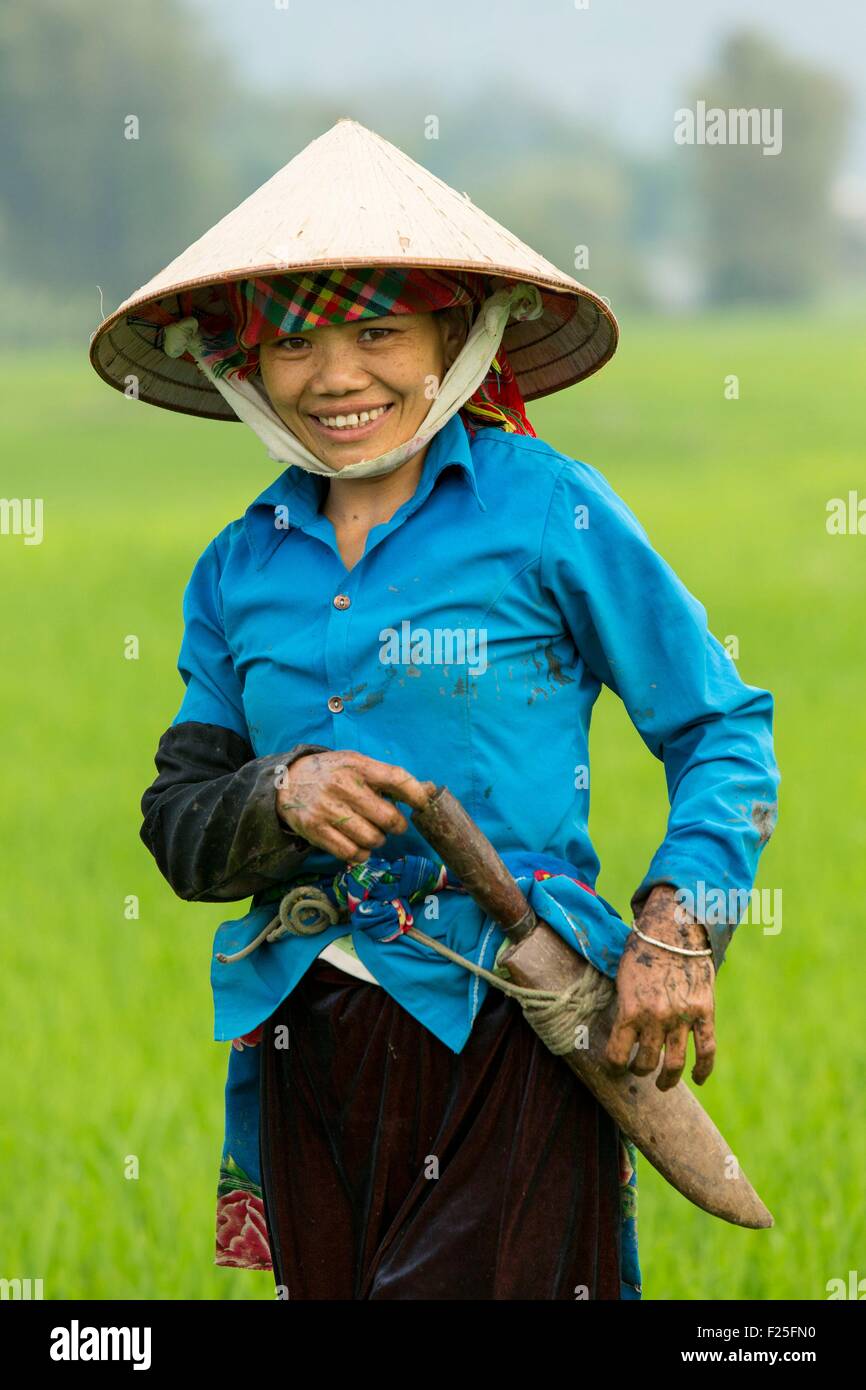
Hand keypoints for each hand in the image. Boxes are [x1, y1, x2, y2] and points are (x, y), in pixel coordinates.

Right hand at [275, 749, 435, 862]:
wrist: (287, 782)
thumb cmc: (332, 772)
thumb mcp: (357, 764)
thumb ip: (389, 777)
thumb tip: (428, 791)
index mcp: (357, 765)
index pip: (396, 778)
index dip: (416, 794)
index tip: (422, 804)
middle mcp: (342, 786)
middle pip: (388, 817)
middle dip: (397, 825)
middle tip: (393, 824)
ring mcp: (328, 810)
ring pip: (372, 839)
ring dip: (379, 840)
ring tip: (372, 832)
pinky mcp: (316, 831)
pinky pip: (352, 853)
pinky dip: (362, 853)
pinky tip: (360, 845)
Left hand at [604, 884, 715, 1089]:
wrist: (672, 928)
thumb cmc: (641, 951)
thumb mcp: (622, 980)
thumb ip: (625, 1009)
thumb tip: (621, 1036)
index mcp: (629, 1010)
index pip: (617, 1055)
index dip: (613, 1066)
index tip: (614, 1068)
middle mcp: (656, 1018)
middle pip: (646, 1063)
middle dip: (639, 1070)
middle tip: (638, 1068)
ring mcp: (682, 1017)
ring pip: (675, 1063)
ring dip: (667, 1078)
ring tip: (663, 1084)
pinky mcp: (704, 1012)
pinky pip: (706, 1049)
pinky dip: (703, 1069)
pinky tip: (697, 1079)